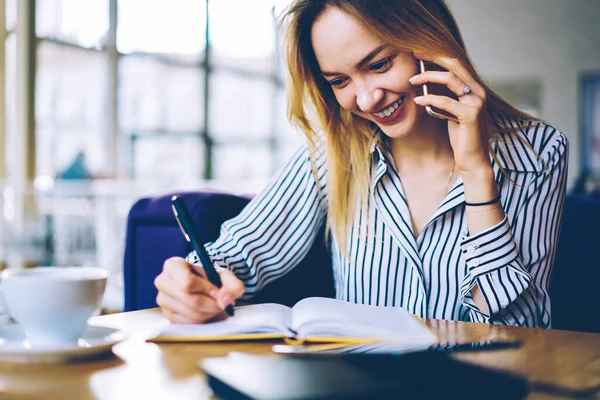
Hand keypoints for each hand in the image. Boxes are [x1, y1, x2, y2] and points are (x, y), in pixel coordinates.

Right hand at [154, 257, 244, 323]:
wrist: (202, 284)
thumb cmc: (211, 277)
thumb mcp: (225, 275)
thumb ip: (232, 285)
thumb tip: (225, 301)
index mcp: (173, 265)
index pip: (187, 282)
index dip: (207, 289)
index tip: (219, 291)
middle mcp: (163, 281)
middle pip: (191, 300)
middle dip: (211, 304)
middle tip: (222, 302)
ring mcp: (162, 300)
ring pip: (192, 313)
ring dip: (209, 312)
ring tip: (215, 304)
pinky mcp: (167, 315)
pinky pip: (189, 322)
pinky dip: (202, 319)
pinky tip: (206, 310)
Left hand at [410, 52, 492, 172]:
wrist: (473, 159)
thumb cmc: (461, 136)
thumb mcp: (452, 112)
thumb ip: (446, 97)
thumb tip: (427, 84)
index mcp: (475, 89)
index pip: (457, 65)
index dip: (438, 56)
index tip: (420, 52)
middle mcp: (479, 92)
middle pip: (455, 65)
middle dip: (433, 57)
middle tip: (414, 54)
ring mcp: (477, 102)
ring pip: (450, 80)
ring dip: (427, 77)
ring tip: (411, 80)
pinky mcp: (471, 115)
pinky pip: (445, 102)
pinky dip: (429, 99)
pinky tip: (417, 101)